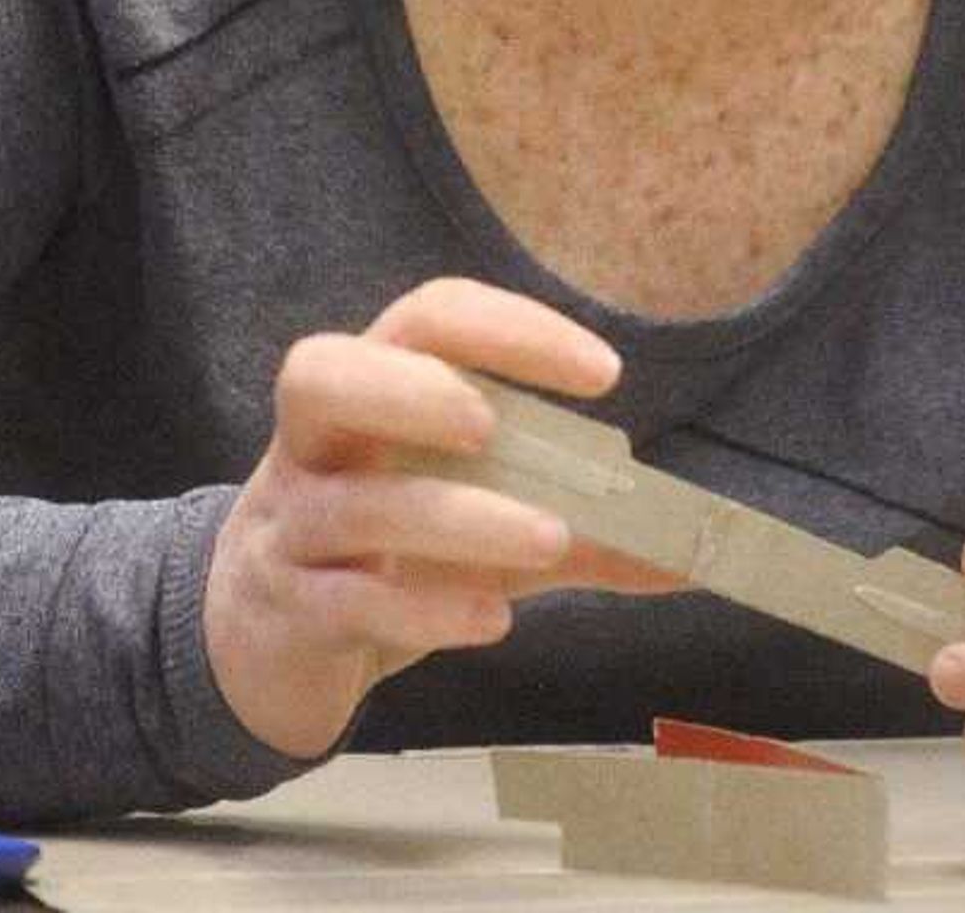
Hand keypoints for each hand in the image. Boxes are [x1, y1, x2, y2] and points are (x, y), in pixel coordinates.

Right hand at [204, 278, 673, 758]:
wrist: (266, 643)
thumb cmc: (387, 552)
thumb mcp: (485, 526)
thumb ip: (588, 533)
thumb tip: (698, 549)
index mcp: (371, 392)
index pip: (426, 321)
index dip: (509, 329)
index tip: (604, 372)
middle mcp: (315, 445)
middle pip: (321, 374)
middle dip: (411, 389)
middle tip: (492, 423)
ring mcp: (292, 528)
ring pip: (354, 505)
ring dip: (458, 518)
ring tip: (549, 540)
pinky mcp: (289, 611)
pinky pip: (345, 600)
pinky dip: (422, 607)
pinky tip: (490, 617)